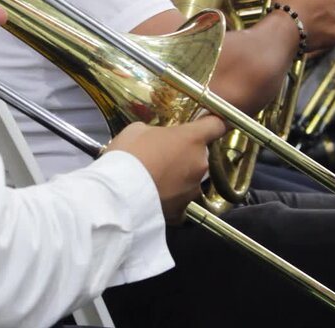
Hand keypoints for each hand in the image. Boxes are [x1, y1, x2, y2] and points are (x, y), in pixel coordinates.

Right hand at [106, 116, 226, 224]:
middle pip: (199, 155)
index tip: (206, 125)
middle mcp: (200, 163)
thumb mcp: (137, 130)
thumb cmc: (128, 154)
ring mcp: (194, 189)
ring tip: (153, 182)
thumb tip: (157, 138)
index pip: (216, 125)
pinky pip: (181, 203)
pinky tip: (155, 199)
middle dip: (184, 156)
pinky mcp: (183, 210)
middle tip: (160, 158)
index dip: (211, 124)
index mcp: (192, 138)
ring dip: (178, 179)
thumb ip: (155, 132)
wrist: (118, 194)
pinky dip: (171, 201)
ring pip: (190, 180)